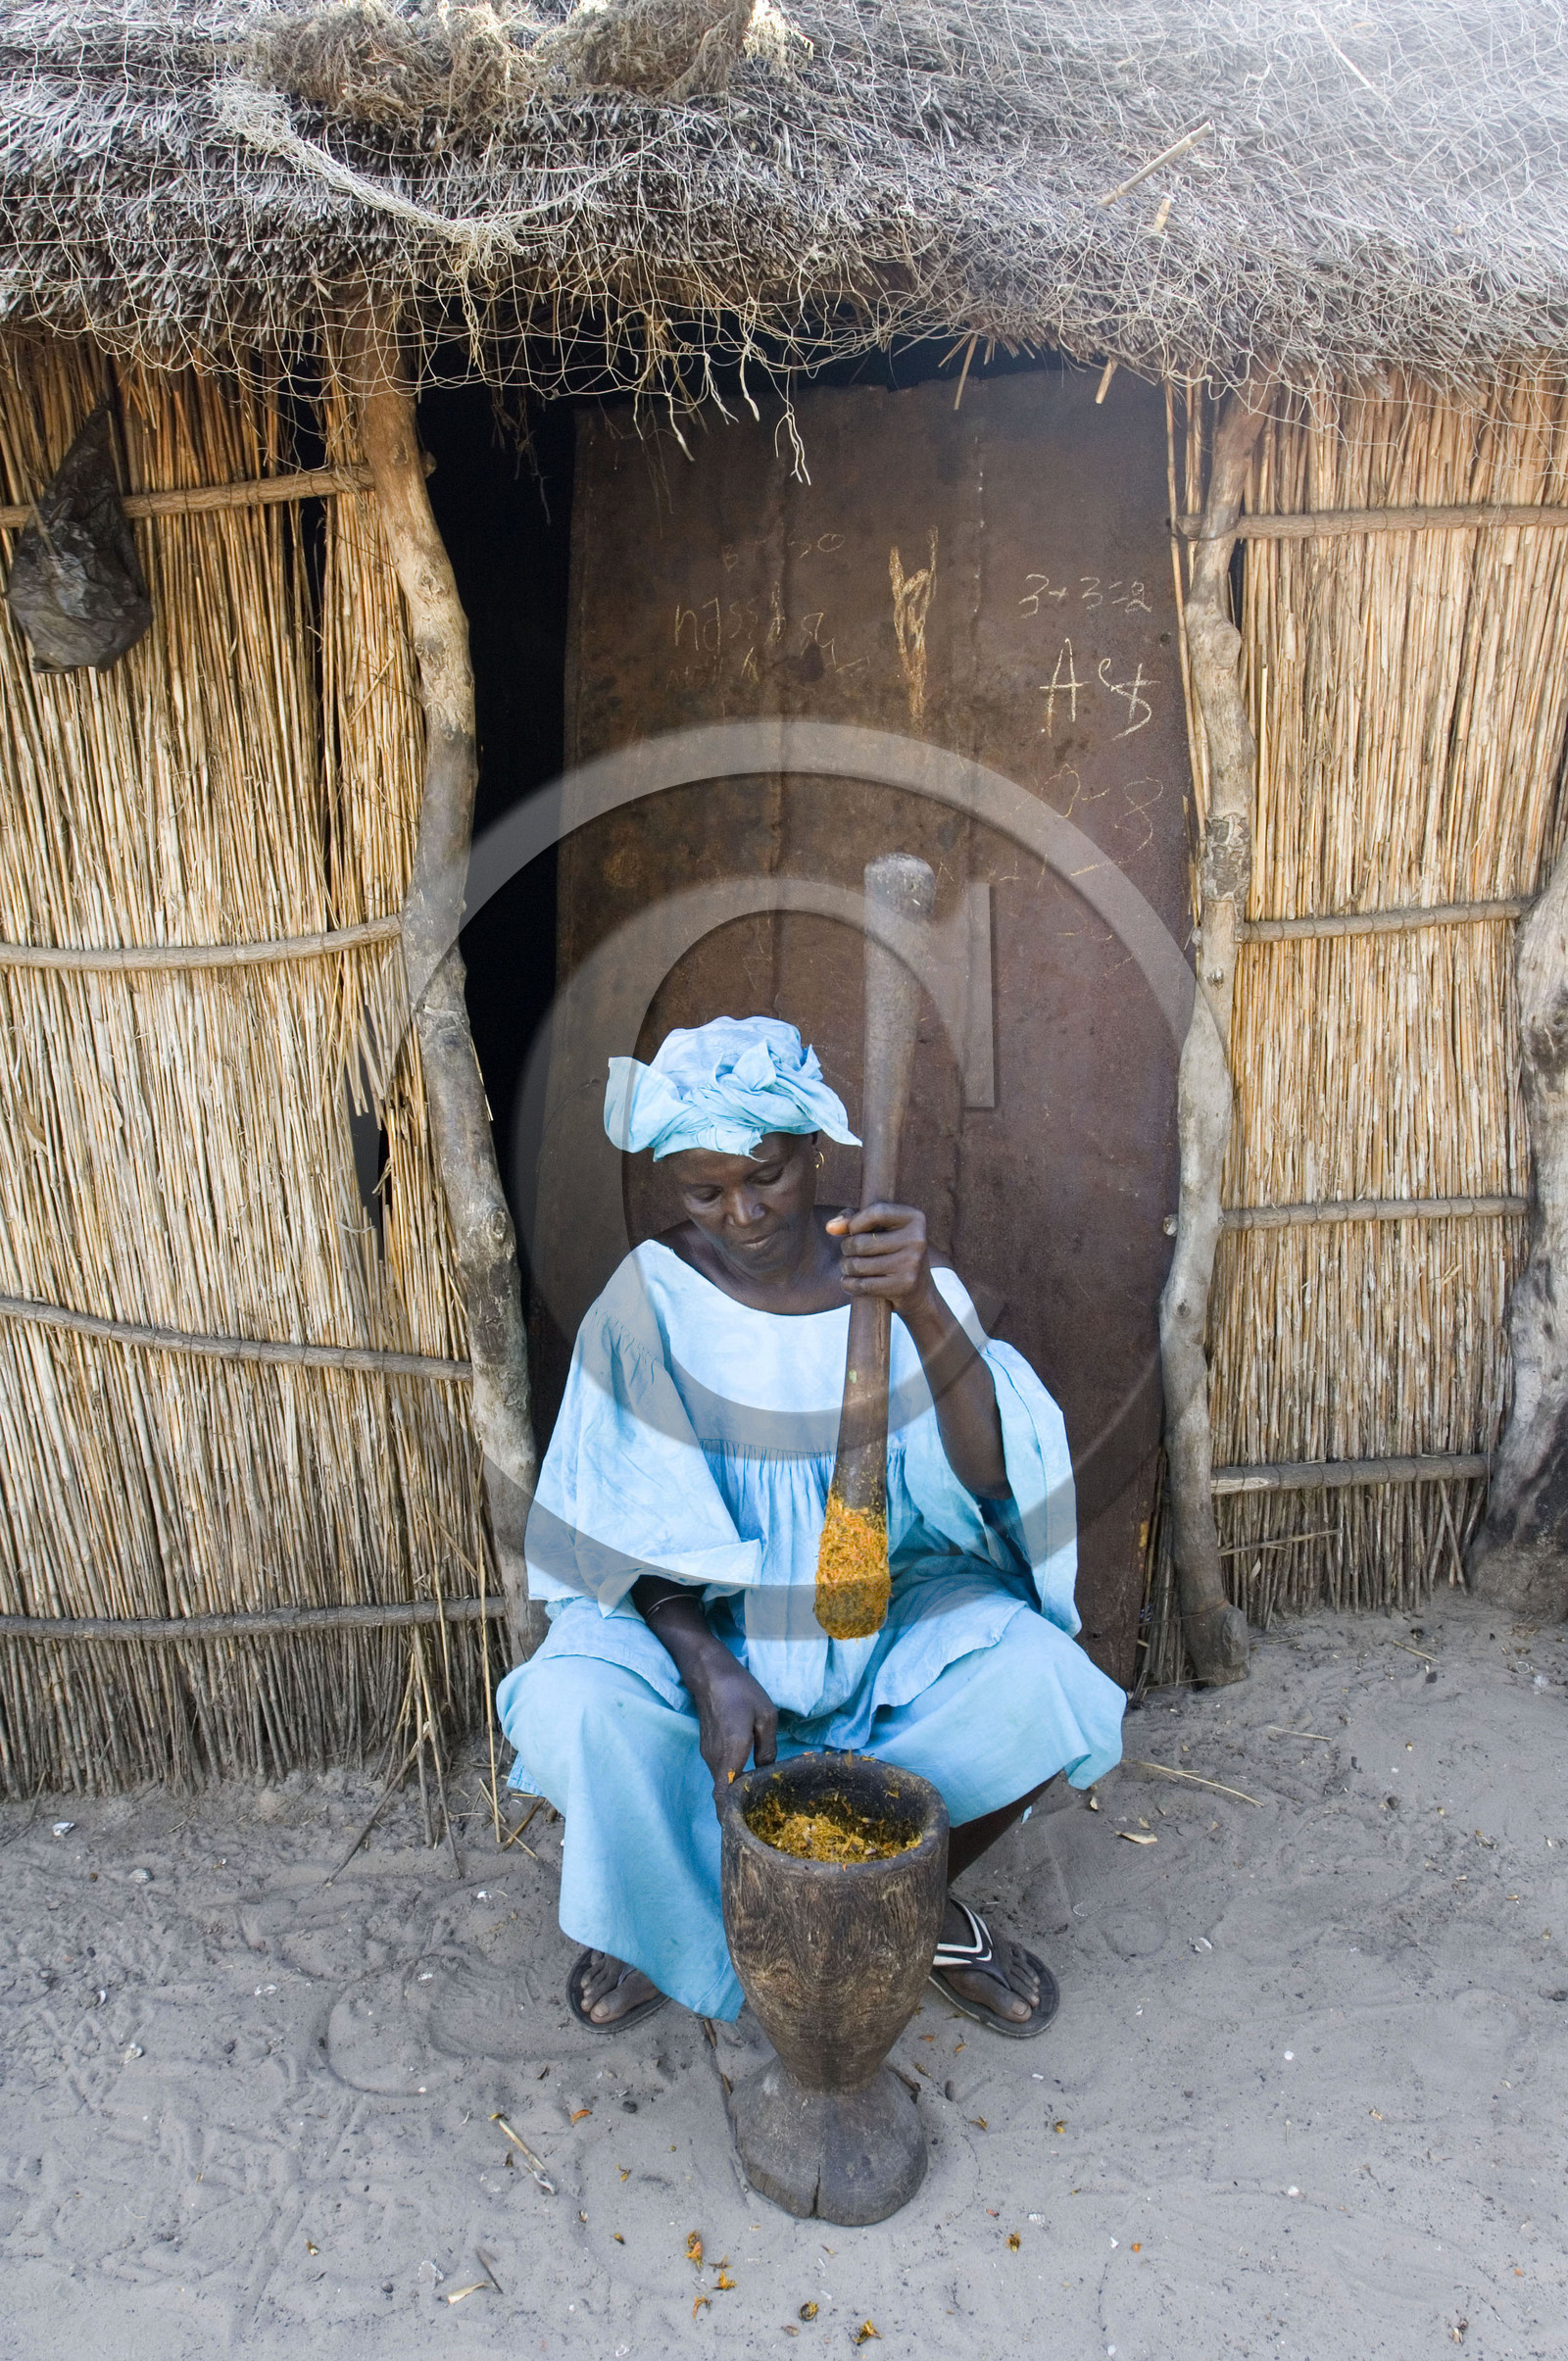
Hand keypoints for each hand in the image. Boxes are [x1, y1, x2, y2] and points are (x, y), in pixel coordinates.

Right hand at [685, 1644, 778, 1812]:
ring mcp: (709, 1754)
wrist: (710, 1674)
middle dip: (740, 1807)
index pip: (723, 1795)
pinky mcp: (708, 1748)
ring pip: (723, 1782)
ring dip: (737, 1792)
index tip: (742, 1830)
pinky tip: (751, 1777)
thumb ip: (768, 1748)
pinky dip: (733, 1779)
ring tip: (762, 1798)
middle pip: (725, 1793)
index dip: (729, 1816)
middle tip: (765, 1816)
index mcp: (732, 1752)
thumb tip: (766, 1771)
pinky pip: (721, 1771)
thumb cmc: (740, 1692)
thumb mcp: (766, 1716)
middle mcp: (716, 1758)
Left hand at [826, 1202, 935, 1313]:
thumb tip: (831, 1227)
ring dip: (846, 1267)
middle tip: (849, 1253)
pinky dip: (849, 1284)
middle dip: (846, 1248)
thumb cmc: (893, 1252)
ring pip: (858, 1265)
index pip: (877, 1212)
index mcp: (914, 1218)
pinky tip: (850, 1282)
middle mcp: (917, 1239)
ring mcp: (912, 1264)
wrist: (919, 1291)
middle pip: (861, 1242)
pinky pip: (862, 1285)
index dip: (855, 1222)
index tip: (851, 1231)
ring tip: (850, 1267)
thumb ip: (855, 1220)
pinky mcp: (904, 1286)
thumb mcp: (882, 1230)